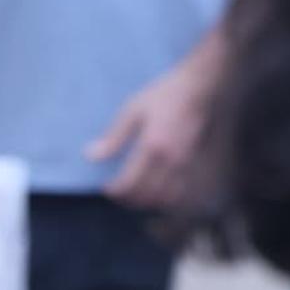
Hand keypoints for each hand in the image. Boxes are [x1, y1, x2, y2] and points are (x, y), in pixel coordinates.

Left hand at [86, 56, 213, 208]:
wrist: (198, 87)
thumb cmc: (164, 94)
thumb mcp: (134, 109)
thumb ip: (114, 135)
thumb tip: (91, 155)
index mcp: (151, 146)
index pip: (130, 184)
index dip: (116, 192)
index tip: (107, 188)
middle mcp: (169, 160)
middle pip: (147, 196)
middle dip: (129, 200)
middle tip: (118, 194)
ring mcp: (183, 163)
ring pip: (165, 198)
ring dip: (147, 202)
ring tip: (136, 194)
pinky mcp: (192, 162)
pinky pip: (179, 191)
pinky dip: (166, 198)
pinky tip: (157, 191)